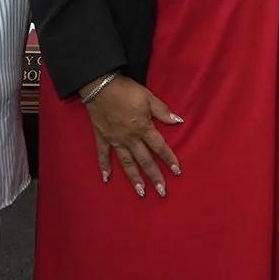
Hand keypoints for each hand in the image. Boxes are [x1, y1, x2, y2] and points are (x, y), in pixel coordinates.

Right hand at [85, 75, 183, 197]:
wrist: (100, 86)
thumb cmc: (126, 90)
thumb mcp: (149, 98)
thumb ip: (163, 111)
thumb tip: (178, 121)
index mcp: (143, 128)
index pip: (160, 147)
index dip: (169, 159)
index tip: (177, 172)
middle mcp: (130, 138)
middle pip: (145, 160)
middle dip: (154, 176)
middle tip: (162, 192)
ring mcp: (115, 140)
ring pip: (126, 163)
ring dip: (134, 178)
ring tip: (141, 192)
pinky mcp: (102, 137)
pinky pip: (103, 155)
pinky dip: (104, 167)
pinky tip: (106, 178)